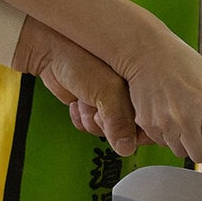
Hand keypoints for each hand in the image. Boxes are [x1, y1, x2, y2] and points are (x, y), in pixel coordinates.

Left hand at [13, 17, 142, 156]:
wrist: (50, 53)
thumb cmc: (80, 59)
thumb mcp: (107, 90)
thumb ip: (119, 120)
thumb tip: (127, 148)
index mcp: (141, 85)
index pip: (151, 121)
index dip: (137, 131)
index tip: (124, 129)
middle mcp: (130, 93)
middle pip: (129, 131)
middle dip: (110, 126)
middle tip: (99, 109)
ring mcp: (111, 101)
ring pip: (108, 132)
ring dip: (92, 121)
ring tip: (86, 99)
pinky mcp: (93, 105)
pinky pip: (91, 127)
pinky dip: (81, 119)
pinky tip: (78, 102)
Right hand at [117, 22, 201, 191]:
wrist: (145, 52)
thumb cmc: (182, 62)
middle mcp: (187, 118)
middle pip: (200, 154)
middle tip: (199, 124)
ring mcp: (165, 124)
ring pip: (180, 150)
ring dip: (183, 139)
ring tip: (179, 112)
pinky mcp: (147, 125)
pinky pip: (162, 141)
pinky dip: (166, 132)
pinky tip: (164, 110)